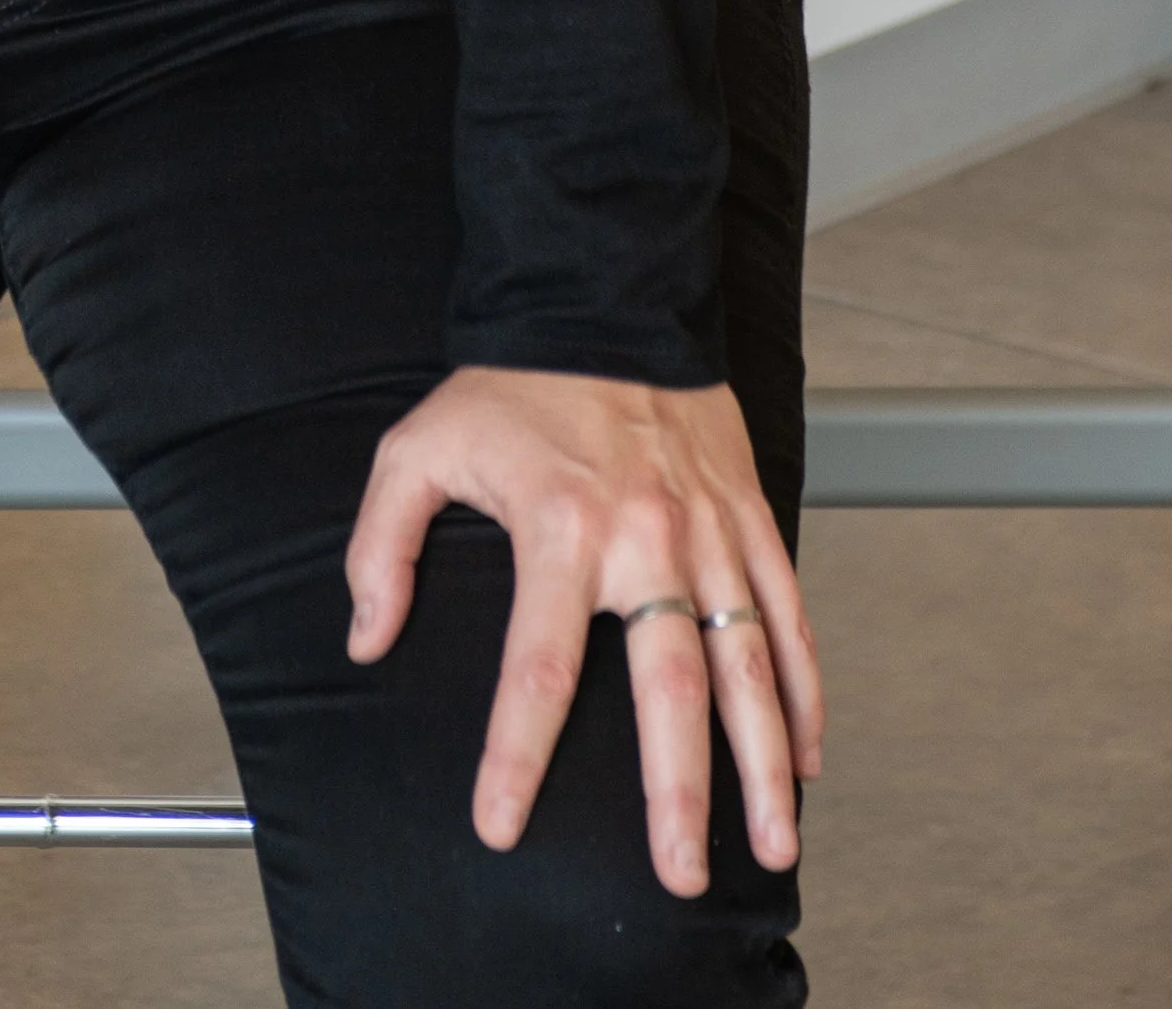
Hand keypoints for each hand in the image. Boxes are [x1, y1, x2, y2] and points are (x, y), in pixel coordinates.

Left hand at [343, 365, 821, 897]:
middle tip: (680, 875)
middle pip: (670, 687)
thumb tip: (367, 638)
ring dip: (762, 760)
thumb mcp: (418, 447)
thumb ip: (383, 546)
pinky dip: (802, 688)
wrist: (602, 297)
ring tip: (773, 841)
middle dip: (678, 791)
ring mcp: (706, 530)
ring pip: (748, 662)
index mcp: (559, 529)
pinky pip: (787, 613)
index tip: (501, 825)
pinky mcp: (747, 515)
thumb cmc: (509, 383)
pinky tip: (805, 753)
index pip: (537, 669)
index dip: (516, 756)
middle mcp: (644, 538)